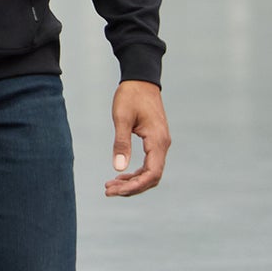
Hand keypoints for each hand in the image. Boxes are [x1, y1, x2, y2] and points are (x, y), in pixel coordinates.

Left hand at [105, 80, 169, 198]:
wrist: (141, 79)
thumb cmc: (130, 96)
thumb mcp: (122, 119)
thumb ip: (121, 143)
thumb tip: (118, 168)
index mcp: (157, 141)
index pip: (151, 174)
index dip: (134, 187)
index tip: (115, 191)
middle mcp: (163, 145)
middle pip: (151, 177)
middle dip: (131, 188)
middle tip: (108, 191)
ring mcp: (160, 143)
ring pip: (150, 172)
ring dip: (132, 182)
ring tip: (111, 185)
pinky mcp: (155, 141)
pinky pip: (149, 164)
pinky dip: (135, 173)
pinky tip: (121, 175)